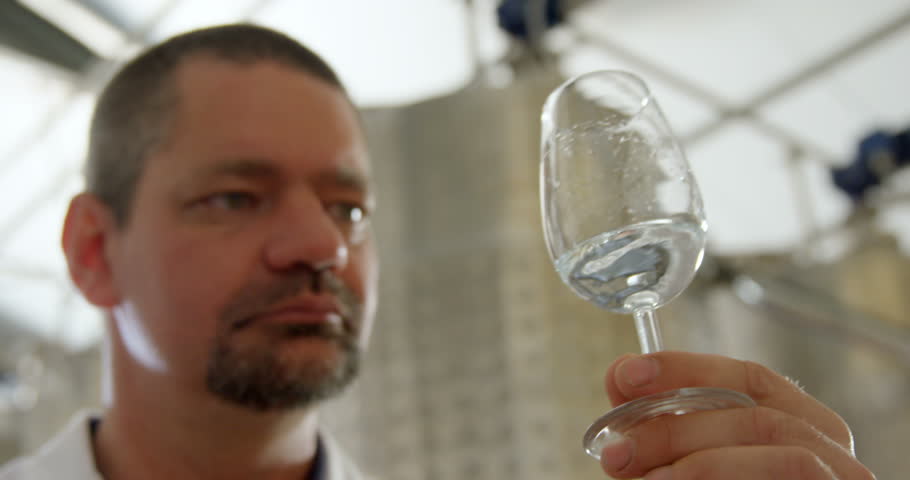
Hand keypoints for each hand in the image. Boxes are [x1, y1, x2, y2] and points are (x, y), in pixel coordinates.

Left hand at [599, 352, 875, 478]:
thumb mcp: (690, 469)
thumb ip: (664, 432)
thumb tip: (620, 380)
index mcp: (801, 430)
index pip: (749, 378)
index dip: (684, 368)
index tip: (624, 374)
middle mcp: (832, 455)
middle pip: (752, 413)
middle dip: (672, 425)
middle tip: (615, 450)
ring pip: (774, 444)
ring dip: (694, 458)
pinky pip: (787, 478)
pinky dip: (718, 475)